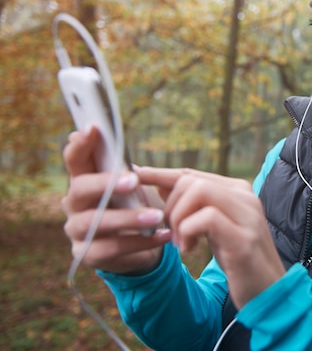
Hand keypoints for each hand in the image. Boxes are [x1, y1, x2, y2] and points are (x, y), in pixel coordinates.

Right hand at [61, 126, 171, 274]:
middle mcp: (74, 205)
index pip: (75, 160)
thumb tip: (120, 148)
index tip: (93, 128)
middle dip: (106, 184)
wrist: (140, 246)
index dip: (80, 145)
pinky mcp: (88, 255)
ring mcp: (77, 231)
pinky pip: (112, 248)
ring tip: (157, 216)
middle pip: (79, 190)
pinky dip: (141, 242)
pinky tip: (164, 235)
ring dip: (128, 218)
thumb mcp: (133, 187)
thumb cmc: (134, 206)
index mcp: (84, 181)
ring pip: (95, 222)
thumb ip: (125, 169)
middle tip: (135, 180)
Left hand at [137, 166, 285, 308]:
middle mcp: (245, 197)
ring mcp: (247, 215)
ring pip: (198, 191)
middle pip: (191, 180)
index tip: (135, 175)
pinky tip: (189, 250)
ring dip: (177, 219)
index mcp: (237, 191)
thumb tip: (160, 184)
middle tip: (169, 234)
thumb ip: (193, 207)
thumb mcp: (213, 229)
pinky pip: (205, 218)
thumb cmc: (239, 260)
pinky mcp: (244, 238)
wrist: (270, 290)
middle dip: (169, 207)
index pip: (192, 174)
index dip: (160, 175)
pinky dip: (187, 232)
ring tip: (180, 243)